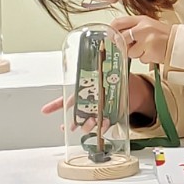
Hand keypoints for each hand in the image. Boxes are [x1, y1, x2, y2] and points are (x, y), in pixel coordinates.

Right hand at [40, 73, 154, 120]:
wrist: (138, 91)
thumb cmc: (123, 80)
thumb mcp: (113, 73)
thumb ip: (107, 69)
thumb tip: (107, 57)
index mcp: (87, 92)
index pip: (68, 99)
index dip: (56, 105)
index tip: (45, 110)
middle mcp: (90, 104)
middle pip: (76, 114)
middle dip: (73, 121)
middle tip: (73, 124)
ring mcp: (99, 112)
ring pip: (87, 123)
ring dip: (86, 125)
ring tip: (92, 121)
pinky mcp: (108, 119)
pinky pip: (102, 126)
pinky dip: (102, 126)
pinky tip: (104, 123)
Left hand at [111, 15, 172, 65]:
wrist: (180, 43)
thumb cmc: (163, 36)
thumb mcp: (148, 26)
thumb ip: (133, 28)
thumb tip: (115, 36)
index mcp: (141, 20)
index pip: (118, 22)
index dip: (112, 30)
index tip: (111, 37)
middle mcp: (143, 28)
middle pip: (121, 38)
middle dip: (124, 45)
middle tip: (132, 46)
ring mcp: (147, 40)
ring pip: (130, 52)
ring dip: (137, 54)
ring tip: (147, 49)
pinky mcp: (151, 52)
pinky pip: (141, 59)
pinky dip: (146, 59)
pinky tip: (153, 53)